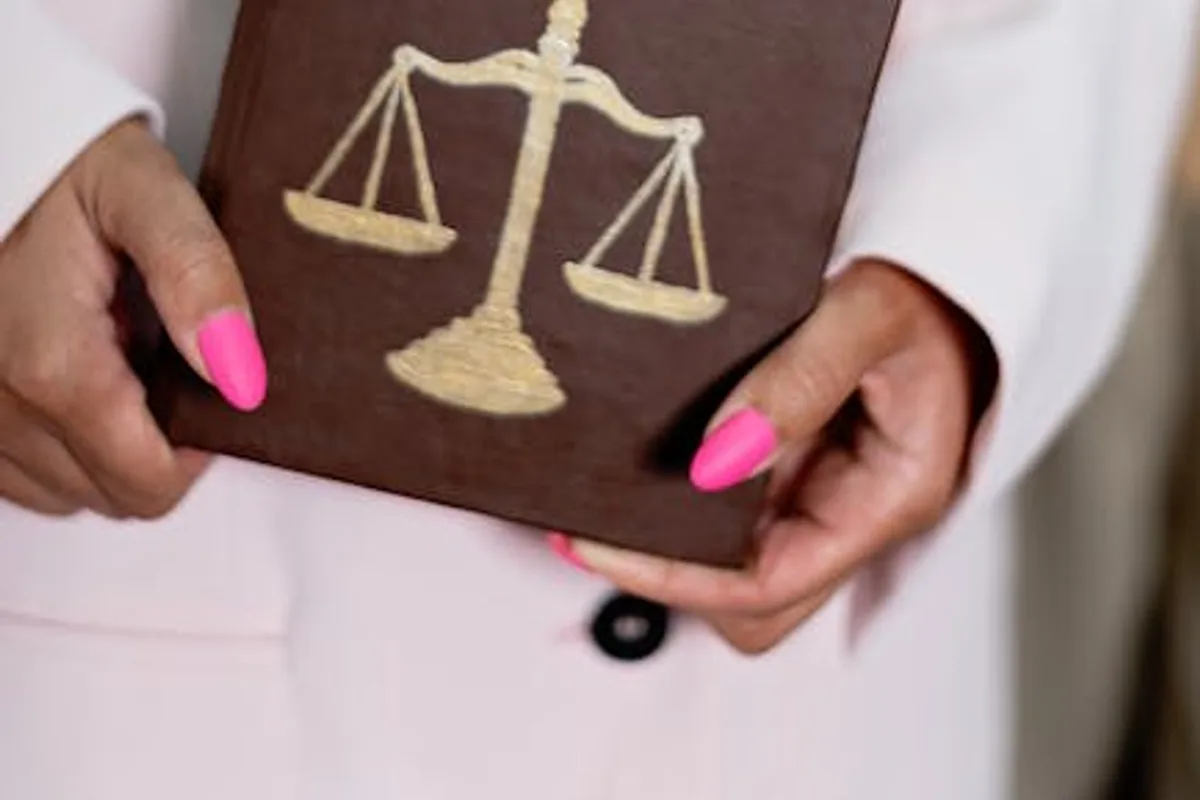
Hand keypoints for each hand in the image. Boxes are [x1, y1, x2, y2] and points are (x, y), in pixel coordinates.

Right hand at [0, 119, 266, 518]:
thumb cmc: (61, 156)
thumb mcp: (143, 189)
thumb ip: (197, 273)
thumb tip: (240, 373)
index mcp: (53, 363)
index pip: (150, 482)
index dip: (203, 452)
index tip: (218, 392)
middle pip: (115, 495)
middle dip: (164, 449)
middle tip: (177, 367)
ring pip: (68, 492)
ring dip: (114, 450)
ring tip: (128, 362)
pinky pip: (21, 474)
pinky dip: (64, 446)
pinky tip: (86, 375)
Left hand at [550, 260, 994, 653]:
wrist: (961, 253)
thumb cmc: (935, 280)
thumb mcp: (872, 312)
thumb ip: (799, 382)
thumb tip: (713, 461)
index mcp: (888, 498)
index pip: (769, 586)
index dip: (675, 580)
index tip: (595, 542)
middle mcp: (854, 511)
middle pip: (751, 600)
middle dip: (666, 575)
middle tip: (585, 527)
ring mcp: (827, 490)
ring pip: (738, 559)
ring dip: (670, 540)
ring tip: (595, 495)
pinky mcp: (803, 461)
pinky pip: (735, 504)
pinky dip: (682, 494)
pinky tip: (633, 459)